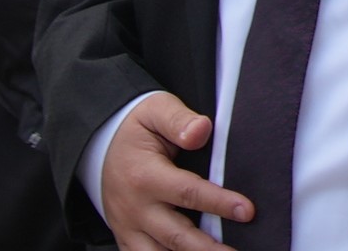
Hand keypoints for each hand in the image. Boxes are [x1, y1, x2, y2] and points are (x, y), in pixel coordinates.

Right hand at [97, 93, 249, 250]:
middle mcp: (135, 208)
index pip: (188, 193)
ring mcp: (129, 227)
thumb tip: (201, 130)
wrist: (99, 146)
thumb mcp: (155, 111)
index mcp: (145, 176)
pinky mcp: (127, 238)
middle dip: (209, 247)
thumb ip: (178, 120)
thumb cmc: (135, 129)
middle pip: (176, 235)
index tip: (248, 211)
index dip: (219, 203)